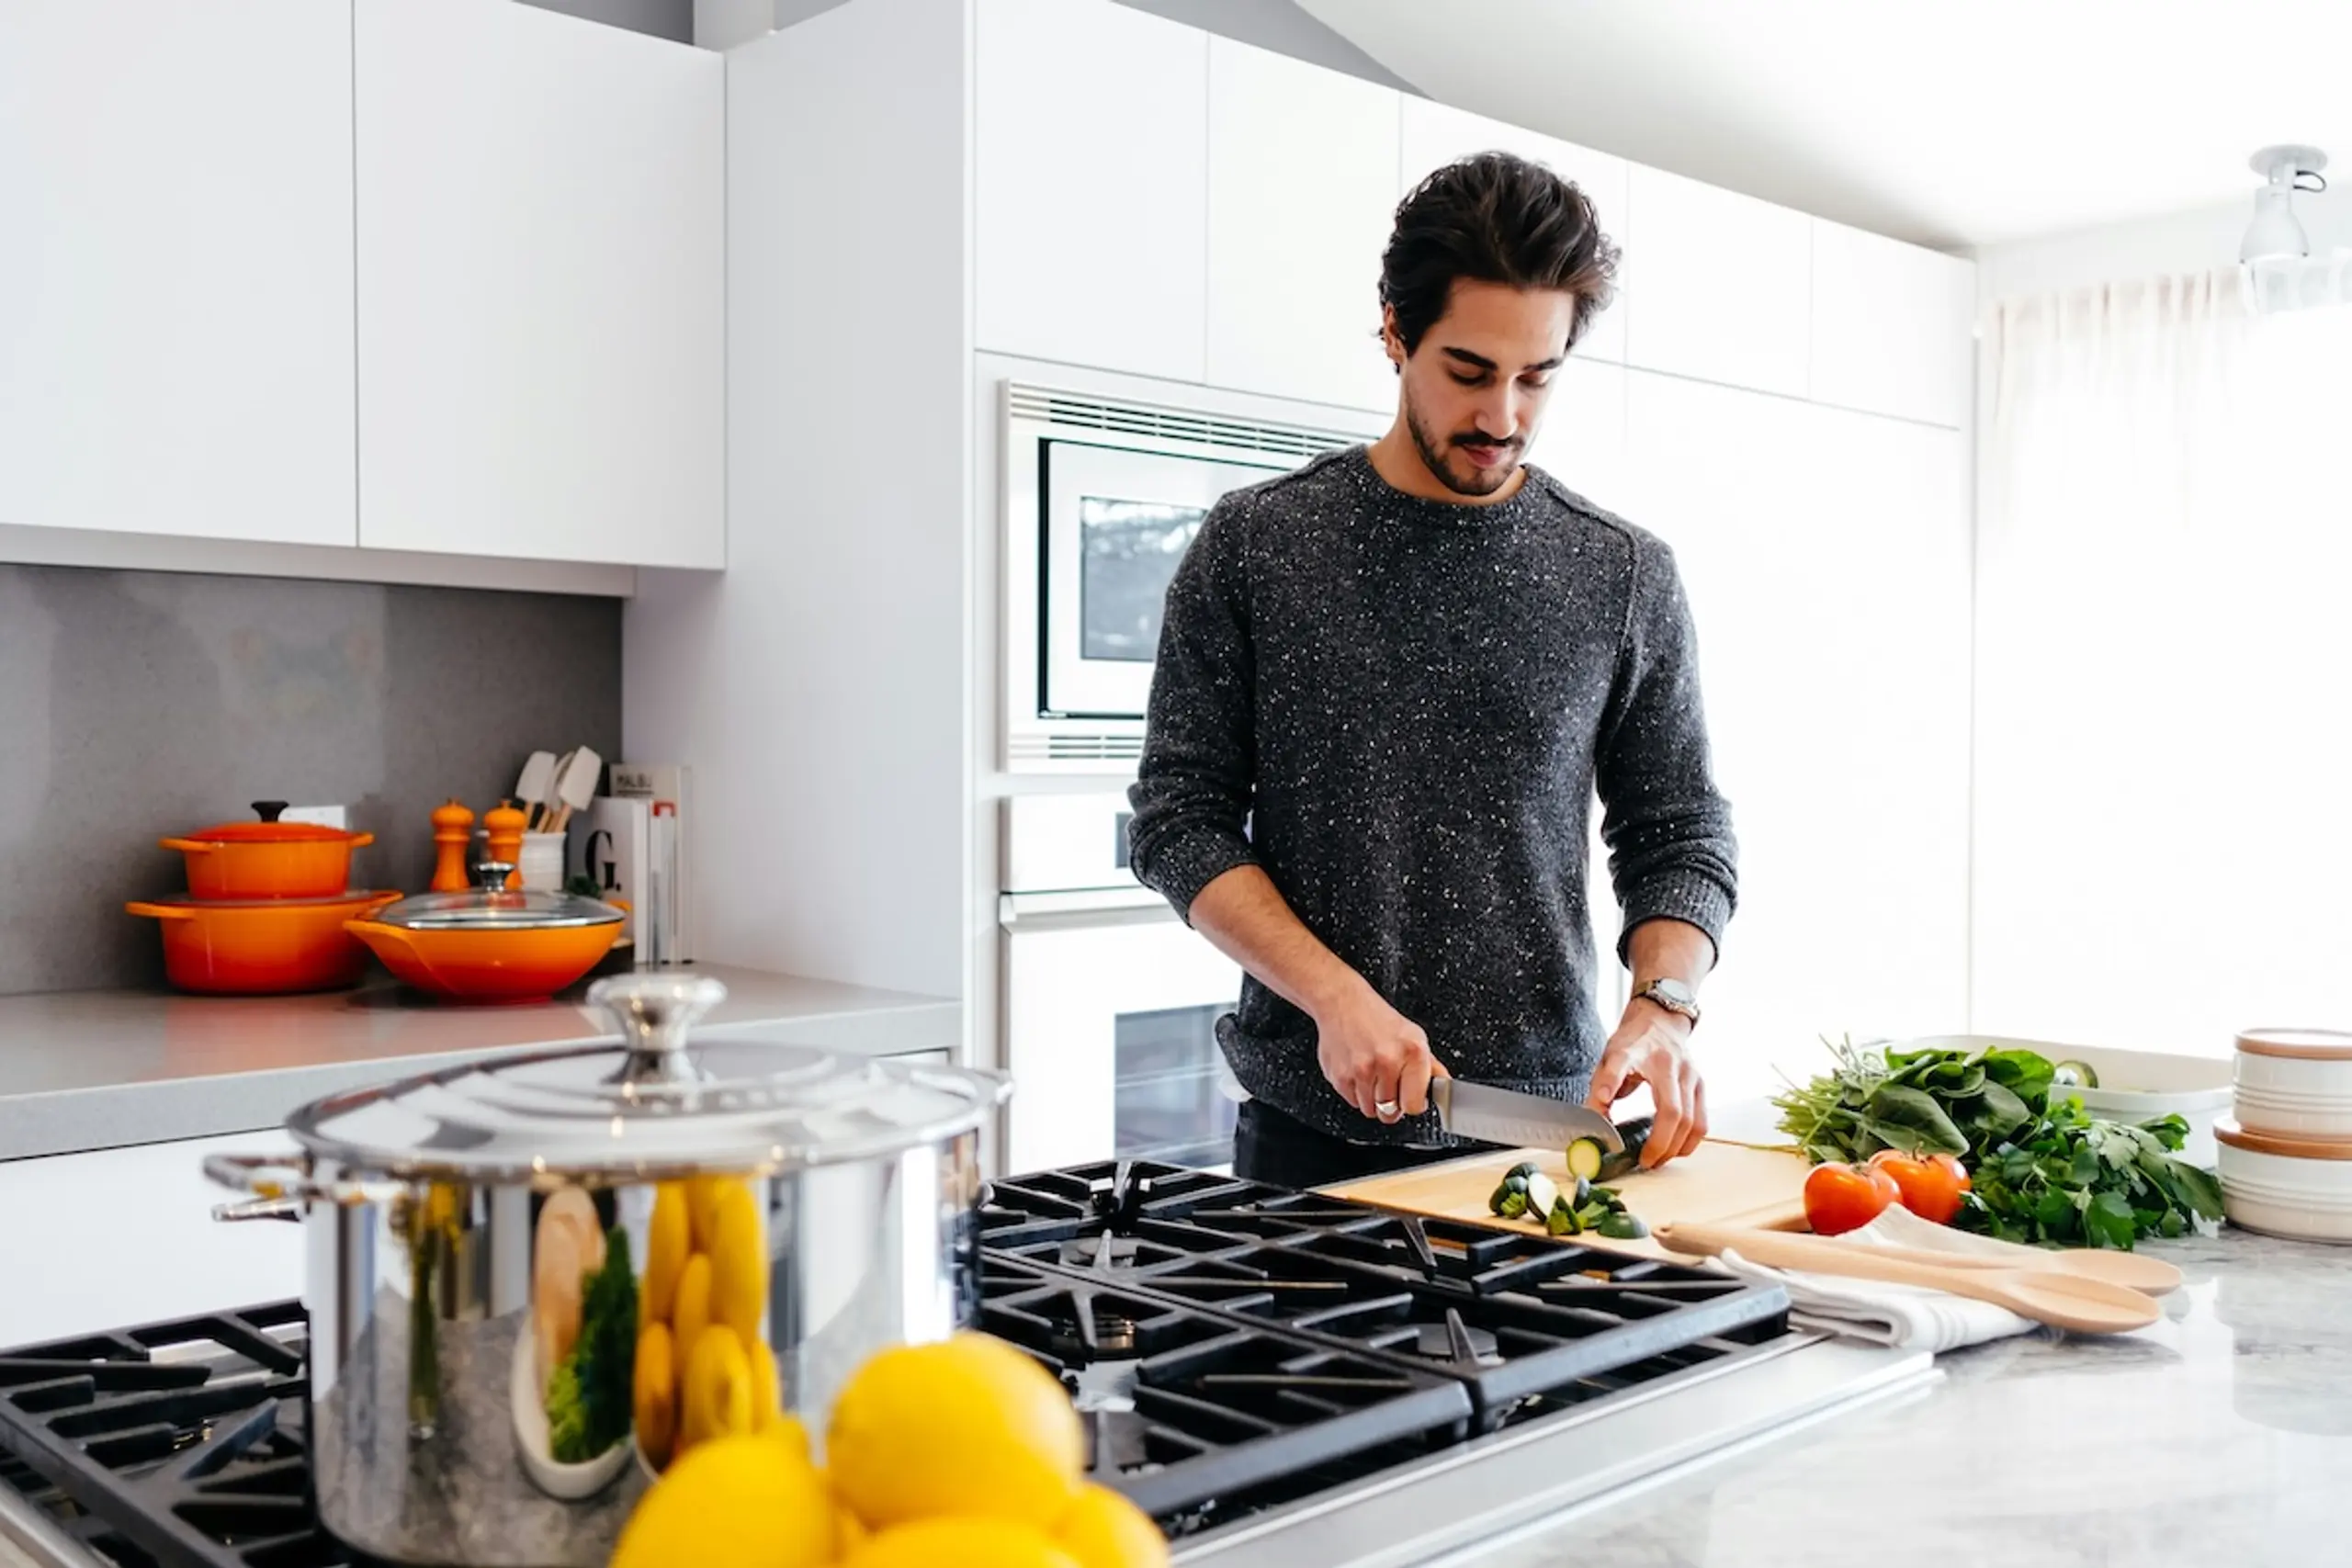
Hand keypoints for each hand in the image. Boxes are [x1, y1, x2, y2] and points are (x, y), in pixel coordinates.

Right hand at [1312, 983, 1448, 1123]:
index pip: (1415, 1105)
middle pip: (1390, 1113)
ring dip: (1372, 1100)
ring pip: (1370, 1111)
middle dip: (1391, 1105)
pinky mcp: (1340, 1076)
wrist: (1342, 1002)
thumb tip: (1444, 1086)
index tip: (1410, 1097)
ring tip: (1372, 1076)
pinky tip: (1358, 1072)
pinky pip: (1352, 1102)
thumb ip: (1430, 1065)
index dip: (1412, 1104)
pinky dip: (1356, 1093)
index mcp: (1413, 1052)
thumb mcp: (1412, 1035)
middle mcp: (1388, 1061)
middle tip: (1389, 1087)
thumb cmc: (1376, 1018)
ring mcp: (1362, 1070)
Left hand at [1585, 999, 1706, 1165]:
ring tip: (1659, 1160)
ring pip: (1693, 1122)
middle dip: (1660, 1144)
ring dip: (1677, 1147)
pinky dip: (1690, 1140)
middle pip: (1673, 1112)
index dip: (1610, 1082)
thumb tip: (1595, 1121)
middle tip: (1645, 1161)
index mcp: (1638, 1052)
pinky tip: (1675, 1148)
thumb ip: (1601, 1085)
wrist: (1660, 1021)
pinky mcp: (1701, 1085)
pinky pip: (1702, 1121)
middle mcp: (1671, 1064)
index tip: (1601, 1101)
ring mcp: (1691, 1075)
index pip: (1620, 1064)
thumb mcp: (1610, 1056)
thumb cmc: (1635, 1042)